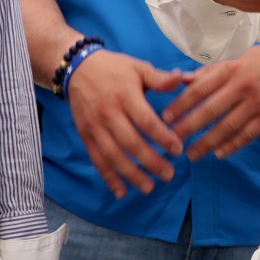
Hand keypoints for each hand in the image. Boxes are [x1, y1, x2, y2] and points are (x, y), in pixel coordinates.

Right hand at [67, 49, 190, 197]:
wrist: (78, 68)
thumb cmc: (115, 68)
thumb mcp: (139, 67)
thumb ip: (160, 78)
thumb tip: (181, 78)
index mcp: (126, 95)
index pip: (146, 121)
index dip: (163, 137)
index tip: (178, 150)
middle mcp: (109, 113)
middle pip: (131, 143)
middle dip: (151, 162)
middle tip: (169, 175)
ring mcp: (95, 126)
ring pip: (114, 155)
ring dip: (131, 174)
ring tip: (149, 187)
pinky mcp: (85, 135)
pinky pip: (97, 159)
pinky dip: (108, 177)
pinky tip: (121, 191)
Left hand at [164, 43, 259, 159]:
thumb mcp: (240, 58)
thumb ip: (212, 72)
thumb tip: (183, 80)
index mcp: (231, 68)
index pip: (200, 88)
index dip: (181, 104)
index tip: (166, 116)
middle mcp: (242, 85)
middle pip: (209, 110)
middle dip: (188, 127)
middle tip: (172, 140)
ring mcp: (256, 102)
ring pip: (226, 127)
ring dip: (207, 142)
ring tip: (192, 153)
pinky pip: (247, 134)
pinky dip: (232, 145)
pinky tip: (219, 153)